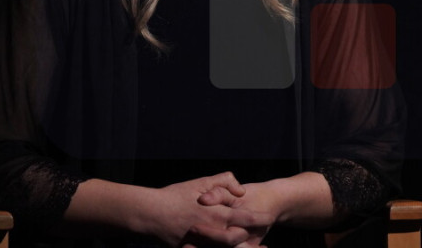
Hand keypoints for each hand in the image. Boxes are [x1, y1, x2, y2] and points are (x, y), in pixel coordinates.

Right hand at [143, 172, 272, 247]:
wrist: (151, 214)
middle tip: (264, 237)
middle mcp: (214, 230)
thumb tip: (242, 191)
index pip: (247, 218)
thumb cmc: (176, 196)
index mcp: (218, 213)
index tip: (269, 218)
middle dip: (252, 238)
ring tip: (251, 247)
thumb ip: (225, 181)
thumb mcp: (202, 182)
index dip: (260, 219)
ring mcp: (204, 244)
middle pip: (241, 238)